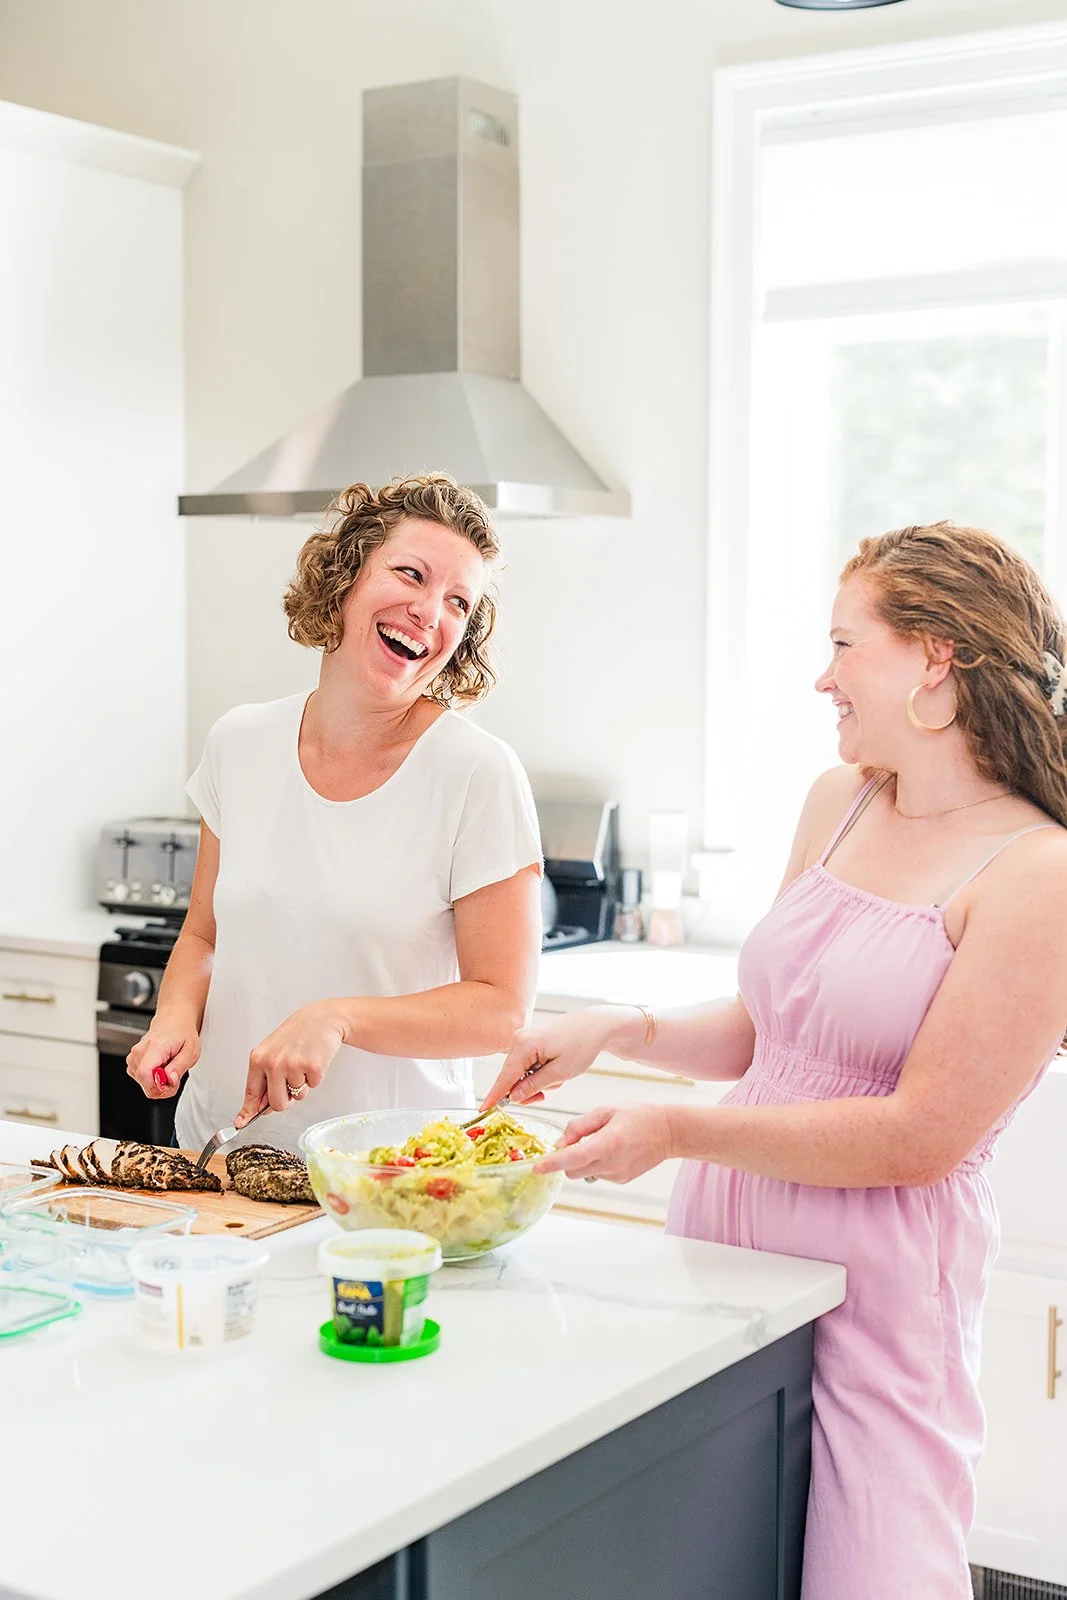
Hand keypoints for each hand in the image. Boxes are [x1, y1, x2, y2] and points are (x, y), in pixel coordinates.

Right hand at [126, 1017, 200, 1098]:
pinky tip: (161, 1069)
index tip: (171, 1085)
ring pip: (143, 1084)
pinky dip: (152, 1080)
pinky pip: (141, 1080)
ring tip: (169, 1070)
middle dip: (162, 1087)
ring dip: (158, 1084)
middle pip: (145, 1083)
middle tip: (175, 1077)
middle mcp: (139, 1052)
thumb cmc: (182, 1035)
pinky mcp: (133, 1062)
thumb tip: (170, 1080)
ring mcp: (133, 1057)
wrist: (174, 1022)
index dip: (158, 1087)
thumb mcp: (190, 1051)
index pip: (145, 1075)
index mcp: (154, 1048)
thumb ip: (179, 1067)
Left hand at [235, 1001, 346, 1127]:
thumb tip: (261, 1107)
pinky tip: (313, 1060)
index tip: (241, 1122)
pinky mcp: (312, 1066)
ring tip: (303, 1063)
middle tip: (291, 1084)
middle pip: (276, 1104)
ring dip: (303, 1085)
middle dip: (285, 1101)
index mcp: (259, 1058)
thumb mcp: (273, 1052)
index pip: (252, 1092)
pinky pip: (313, 1086)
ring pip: (297, 1096)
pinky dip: (315, 1077)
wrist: (322, 1019)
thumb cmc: (297, 1034)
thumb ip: (265, 1078)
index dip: (248, 1111)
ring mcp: (293, 1065)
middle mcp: (273, 1062)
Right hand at [480, 1007, 630, 1110]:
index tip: (483, 1110)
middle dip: (528, 1090)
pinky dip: (540, 1074)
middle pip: (512, 1077)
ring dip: (537, 1082)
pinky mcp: (528, 1042)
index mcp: (524, 1045)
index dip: (495, 1096)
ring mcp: (523, 1040)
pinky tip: (554, 1069)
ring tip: (557, 1077)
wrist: (594, 1026)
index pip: (504, 1077)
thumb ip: (534, 1085)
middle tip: (545, 1095)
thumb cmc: (581, 1045)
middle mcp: (519, 1040)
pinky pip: (527, 1066)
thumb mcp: (560, 1073)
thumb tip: (513, 1096)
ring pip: (521, 1074)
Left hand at [534, 1105, 674, 1181]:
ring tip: (601, 1141)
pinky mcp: (621, 1180)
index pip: (573, 1157)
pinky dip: (596, 1163)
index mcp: (608, 1142)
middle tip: (576, 1140)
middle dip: (566, 1160)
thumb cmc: (638, 1115)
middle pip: (573, 1170)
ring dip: (582, 1161)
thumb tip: (560, 1142)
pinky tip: (612, 1150)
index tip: (536, 1167)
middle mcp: (612, 1163)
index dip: (553, 1163)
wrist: (669, 1132)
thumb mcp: (607, 1110)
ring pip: (584, 1173)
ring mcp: (618, 1174)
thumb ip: (580, 1125)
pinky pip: (598, 1174)